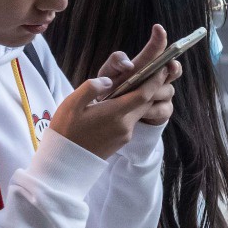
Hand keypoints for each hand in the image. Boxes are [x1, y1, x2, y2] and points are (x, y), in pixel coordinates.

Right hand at [47, 25, 180, 157]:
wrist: (66, 161)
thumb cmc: (65, 130)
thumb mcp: (71, 105)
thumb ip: (90, 89)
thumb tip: (107, 80)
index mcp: (114, 114)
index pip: (143, 94)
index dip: (155, 80)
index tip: (162, 66)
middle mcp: (125, 125)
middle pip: (146, 102)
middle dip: (153, 85)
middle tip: (156, 69)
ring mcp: (126, 134)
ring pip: (140, 111)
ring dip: (143, 97)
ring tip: (139, 82)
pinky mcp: (123, 140)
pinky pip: (133, 120)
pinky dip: (133, 108)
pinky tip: (125, 101)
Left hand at [111, 24, 182, 123]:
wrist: (109, 115)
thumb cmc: (109, 89)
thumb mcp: (106, 74)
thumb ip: (115, 63)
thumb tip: (129, 65)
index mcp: (144, 65)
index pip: (155, 50)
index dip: (158, 40)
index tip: (158, 28)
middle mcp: (158, 77)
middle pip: (173, 69)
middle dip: (172, 68)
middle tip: (169, 66)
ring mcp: (163, 93)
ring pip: (166, 91)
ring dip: (153, 94)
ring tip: (135, 100)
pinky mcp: (164, 110)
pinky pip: (163, 109)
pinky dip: (151, 112)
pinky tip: (140, 113)